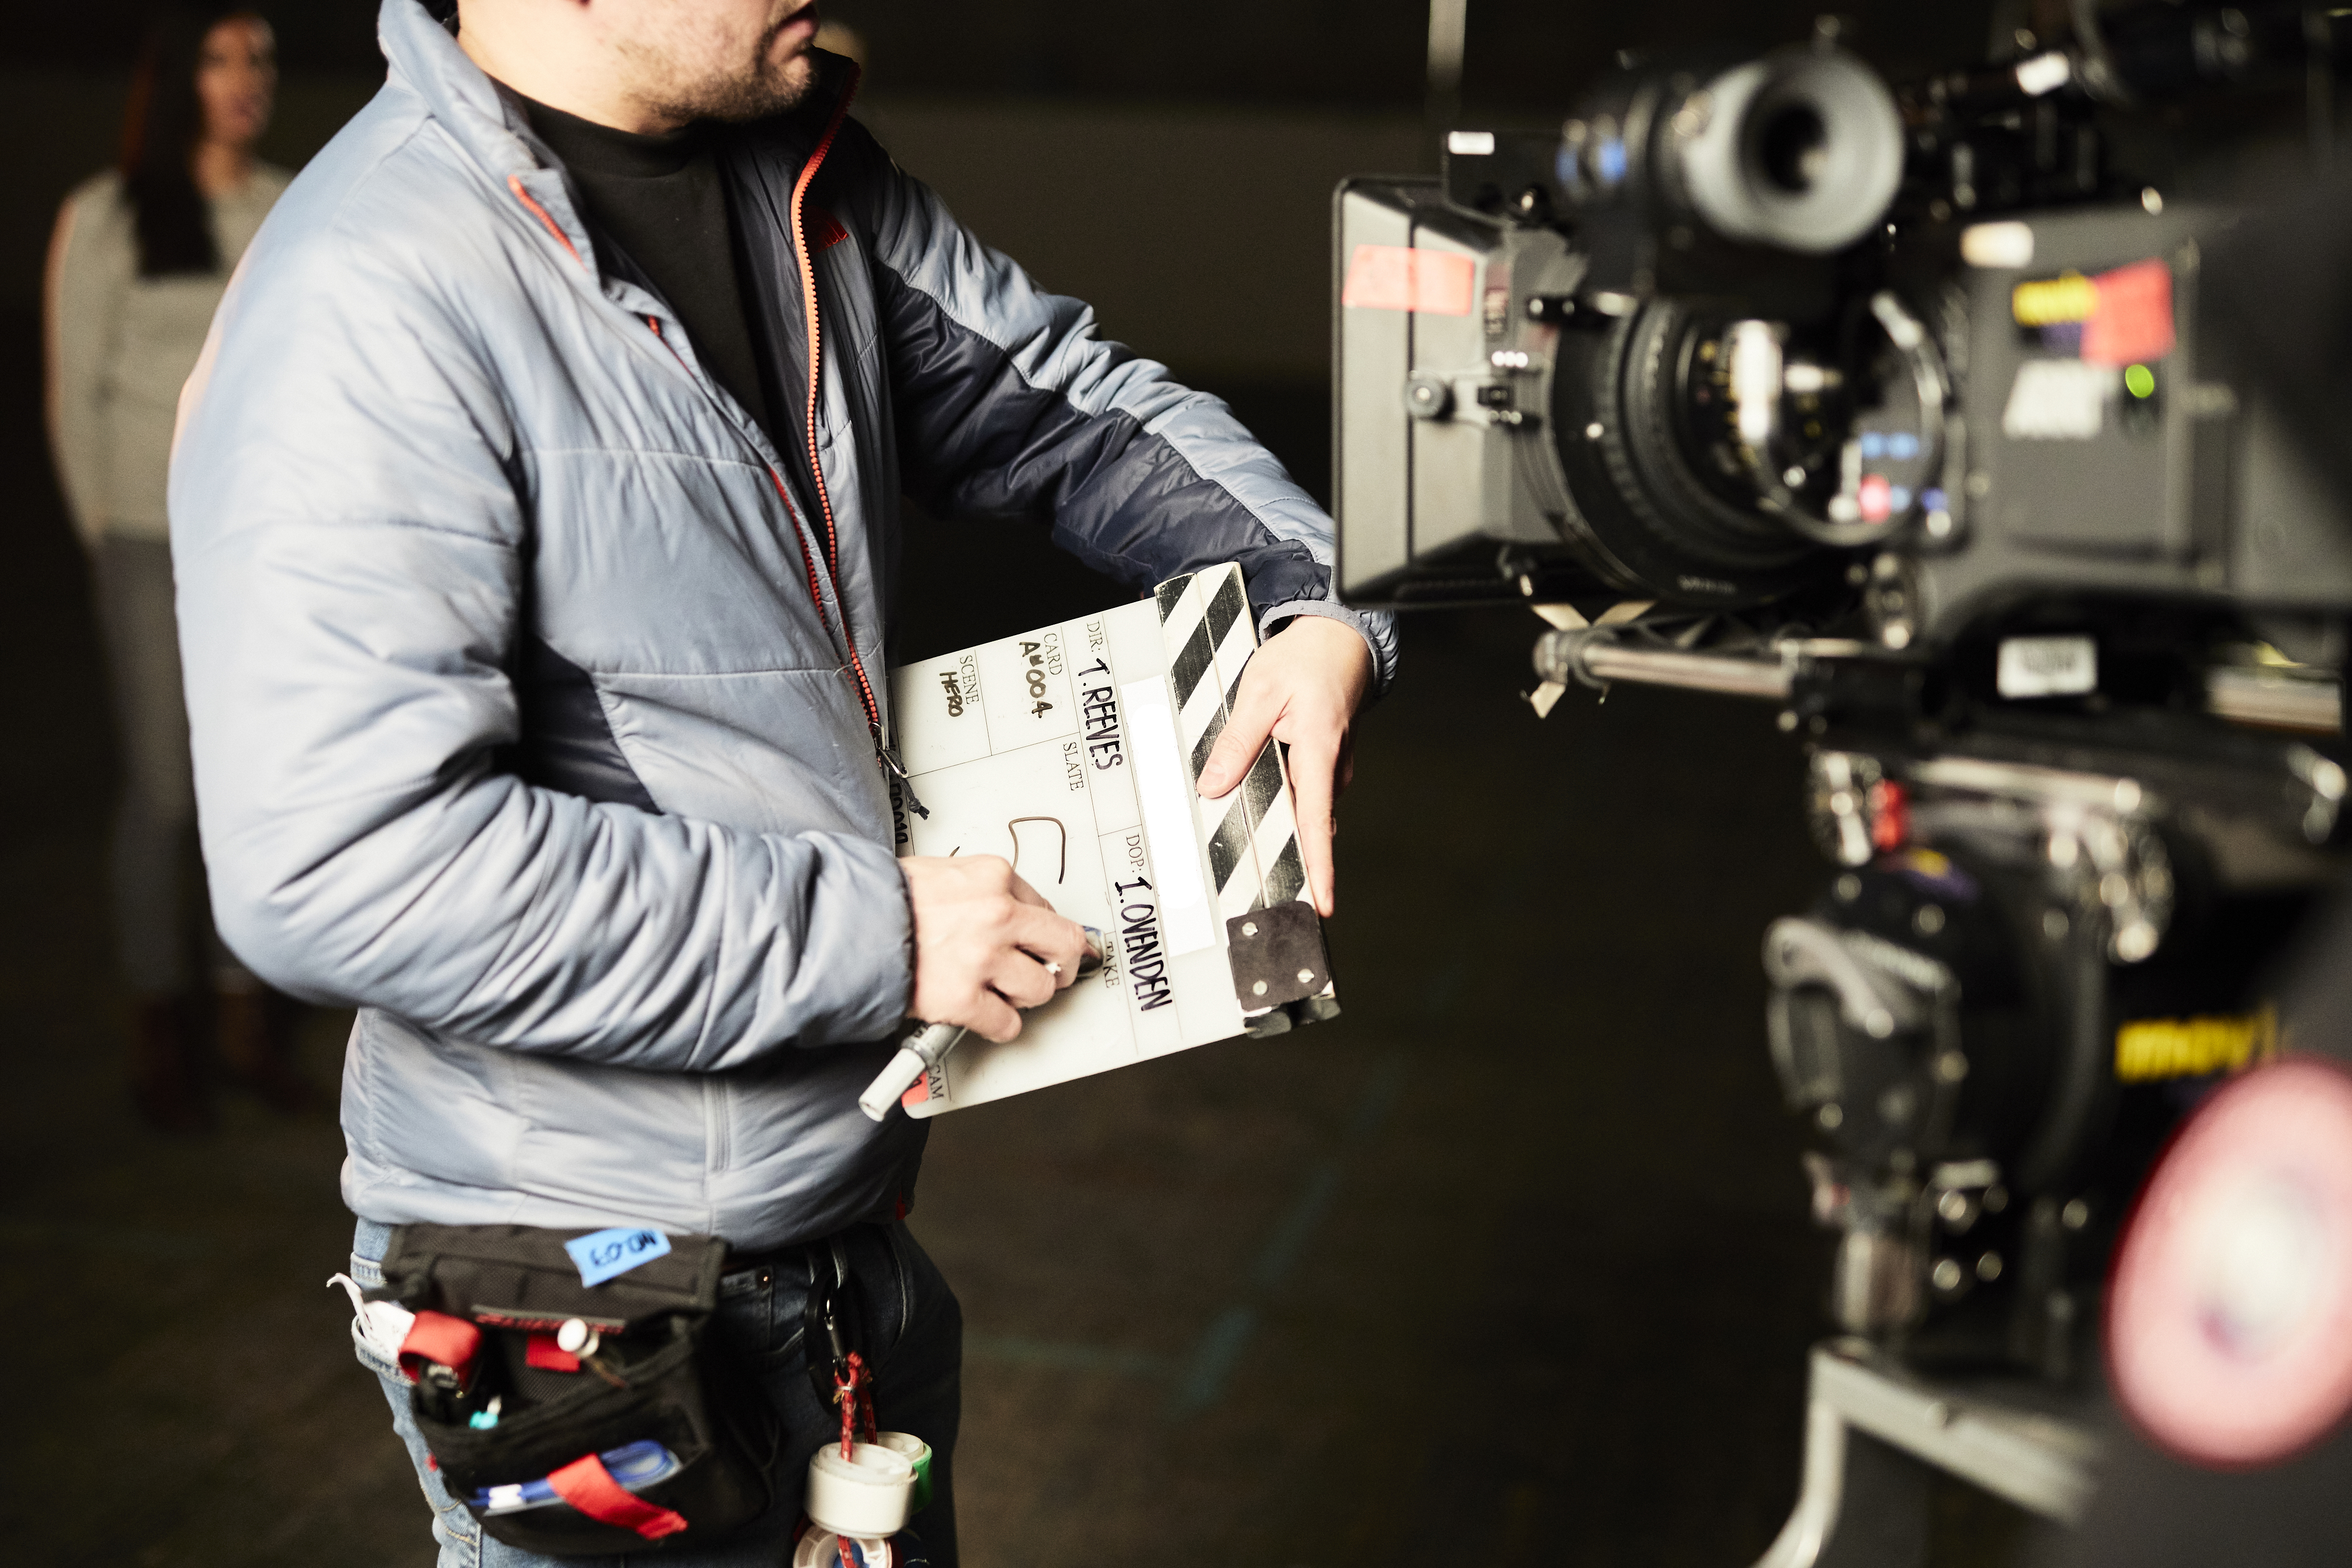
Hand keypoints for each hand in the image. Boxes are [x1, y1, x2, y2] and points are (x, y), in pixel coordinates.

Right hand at [902, 856, 1089, 1042]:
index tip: (1049, 943)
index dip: (1045, 931)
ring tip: (1003, 993)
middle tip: (1054, 972)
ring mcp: (983, 959)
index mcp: (994, 878)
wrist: (846, 923)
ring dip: (1025, 996)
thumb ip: (984, 891)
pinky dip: (999, 1025)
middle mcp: (996, 915)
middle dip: (1063, 964)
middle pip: (1064, 945)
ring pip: (1040, 989)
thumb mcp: (944, 872)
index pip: (1045, 907)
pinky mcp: (964, 999)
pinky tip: (983, 1015)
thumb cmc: (886, 898)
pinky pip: (1007, 1024)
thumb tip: (1016, 912)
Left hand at [1195, 614, 1373, 916]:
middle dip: (1284, 847)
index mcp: (1319, 749)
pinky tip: (1258, 781)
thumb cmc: (1305, 658)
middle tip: (1255, 862)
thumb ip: (1237, 740)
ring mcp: (1333, 765)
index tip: (1323, 902)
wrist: (1338, 636)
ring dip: (1276, 813)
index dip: (1320, 866)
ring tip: (1243, 812)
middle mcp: (1333, 765)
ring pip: (1301, 804)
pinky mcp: (1325, 760)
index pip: (1317, 820)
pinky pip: (1302, 788)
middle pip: (1305, 820)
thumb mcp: (1260, 691)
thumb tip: (1214, 785)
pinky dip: (1281, 792)